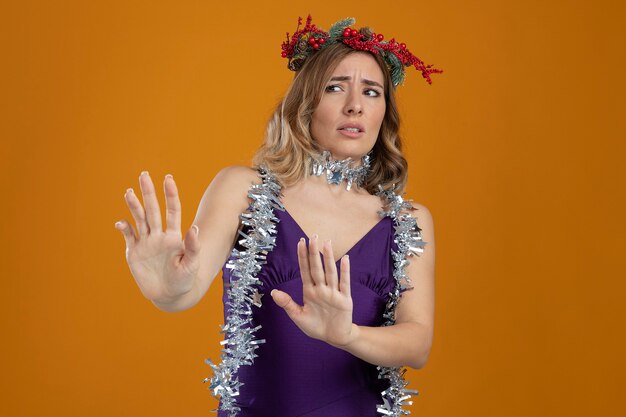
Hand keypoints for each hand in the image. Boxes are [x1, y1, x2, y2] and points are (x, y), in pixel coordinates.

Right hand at [115, 171, 200, 303]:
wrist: (170, 295)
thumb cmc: (185, 279)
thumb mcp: (192, 264)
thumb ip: (193, 247)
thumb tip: (194, 228)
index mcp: (174, 236)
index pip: (172, 211)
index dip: (170, 195)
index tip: (168, 179)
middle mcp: (159, 235)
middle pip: (153, 210)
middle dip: (149, 192)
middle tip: (144, 175)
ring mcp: (146, 242)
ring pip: (139, 219)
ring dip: (134, 206)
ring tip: (129, 192)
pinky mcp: (134, 252)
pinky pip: (129, 237)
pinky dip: (125, 229)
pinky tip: (121, 223)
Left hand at [271, 235, 355, 346]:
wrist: (334, 338)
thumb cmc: (316, 326)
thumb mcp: (298, 316)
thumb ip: (287, 304)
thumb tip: (273, 292)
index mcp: (309, 291)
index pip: (305, 270)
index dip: (302, 257)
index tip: (300, 242)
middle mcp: (321, 289)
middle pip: (317, 268)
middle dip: (314, 252)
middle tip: (313, 236)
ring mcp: (333, 293)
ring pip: (330, 272)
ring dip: (329, 258)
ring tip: (327, 243)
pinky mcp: (344, 299)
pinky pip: (344, 283)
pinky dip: (345, 271)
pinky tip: (345, 259)